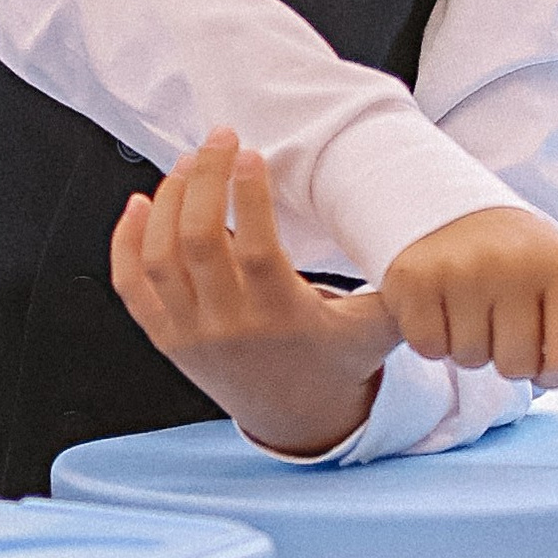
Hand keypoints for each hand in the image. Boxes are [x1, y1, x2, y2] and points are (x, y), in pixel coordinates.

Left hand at [109, 134, 395, 457]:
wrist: (297, 419)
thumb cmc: (335, 362)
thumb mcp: (377, 328)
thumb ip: (400, 288)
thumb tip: (432, 241)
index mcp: (281, 319)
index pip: (255, 251)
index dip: (249, 197)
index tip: (251, 154)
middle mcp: (229, 327)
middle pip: (198, 241)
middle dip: (203, 178)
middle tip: (219, 138)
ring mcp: (190, 333)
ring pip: (159, 257)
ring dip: (167, 200)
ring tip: (187, 164)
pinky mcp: (166, 338)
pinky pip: (130, 286)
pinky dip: (125, 241)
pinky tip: (138, 205)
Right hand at [379, 206, 557, 388]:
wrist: (445, 204)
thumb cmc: (516, 255)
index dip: (553, 374)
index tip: (541, 352)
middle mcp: (513, 264)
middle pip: (515, 367)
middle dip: (505, 355)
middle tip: (497, 318)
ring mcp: (461, 270)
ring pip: (469, 360)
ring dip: (467, 345)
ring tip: (467, 305)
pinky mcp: (413, 278)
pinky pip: (427, 347)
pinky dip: (430, 337)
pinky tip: (437, 304)